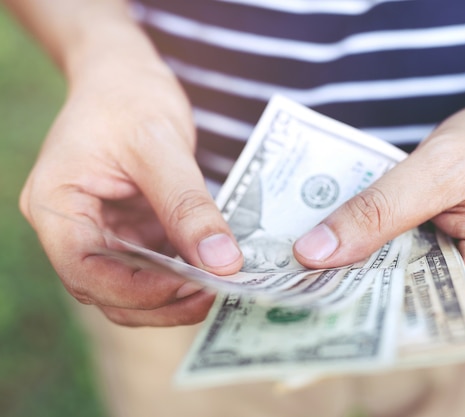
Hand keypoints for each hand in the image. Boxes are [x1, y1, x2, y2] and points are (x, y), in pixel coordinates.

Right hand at [20, 58, 242, 325]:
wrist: (125, 76)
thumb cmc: (128, 97)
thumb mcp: (159, 145)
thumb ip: (188, 206)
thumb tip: (222, 263)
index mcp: (56, 206)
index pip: (85, 271)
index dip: (138, 291)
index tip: (193, 287)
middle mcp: (71, 229)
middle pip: (109, 291)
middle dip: (163, 301)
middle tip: (219, 293)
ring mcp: (101, 233)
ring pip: (132, 288)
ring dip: (176, 295)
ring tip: (224, 286)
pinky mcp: (128, 232)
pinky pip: (153, 267)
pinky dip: (183, 275)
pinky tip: (216, 268)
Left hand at [294, 96, 464, 322]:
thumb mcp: (438, 166)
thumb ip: (379, 209)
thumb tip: (315, 253)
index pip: (416, 305)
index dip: (359, 294)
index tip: (306, 283)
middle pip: (411, 302)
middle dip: (359, 282)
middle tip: (301, 266)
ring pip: (411, 287)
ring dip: (371, 266)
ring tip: (322, 250)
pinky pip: (419, 270)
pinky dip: (389, 254)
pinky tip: (356, 239)